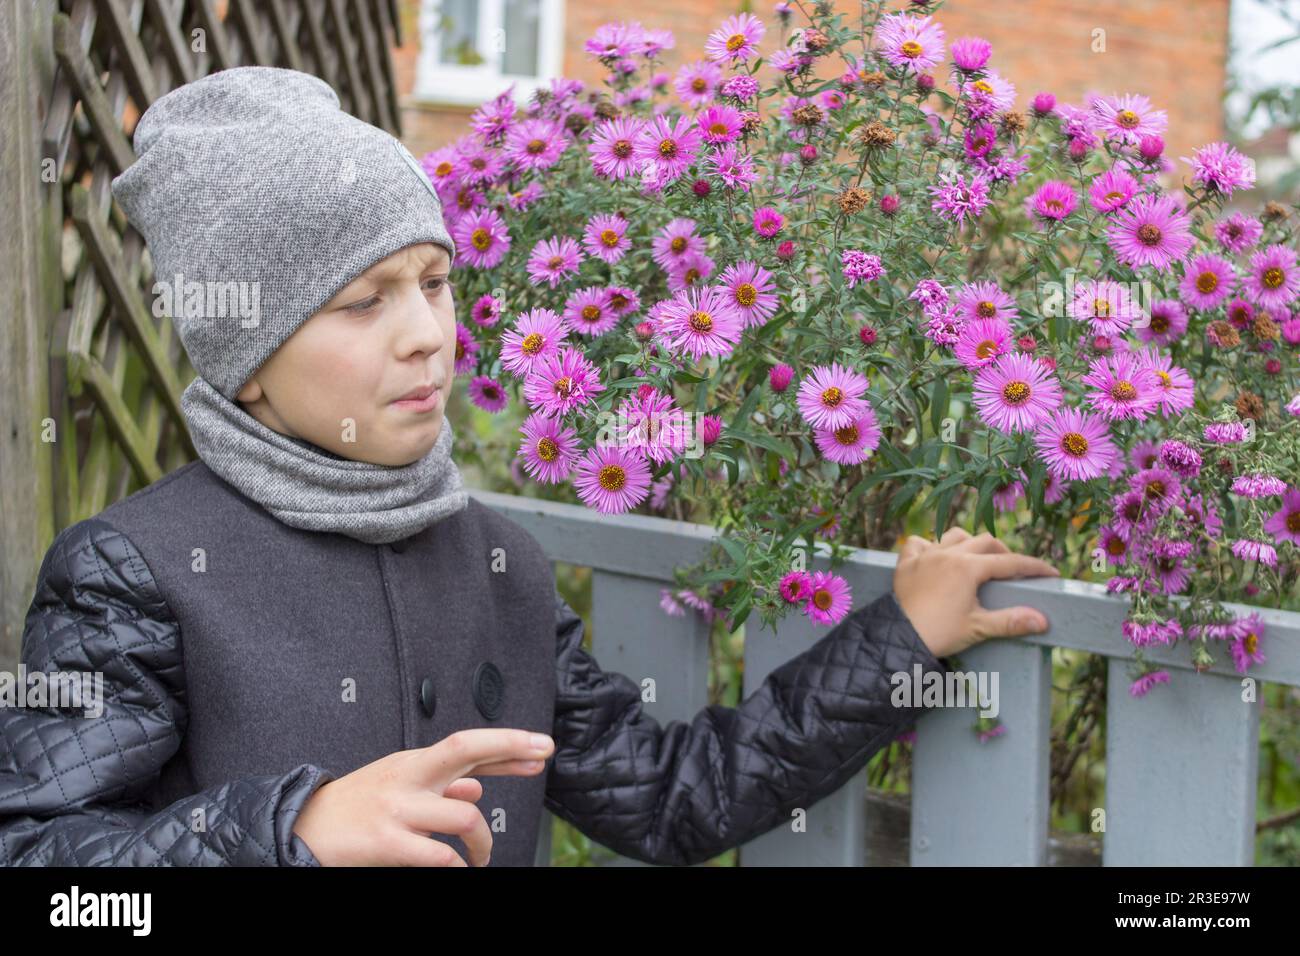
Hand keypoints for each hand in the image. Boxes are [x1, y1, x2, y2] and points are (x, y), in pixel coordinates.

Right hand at [292, 728, 554, 865]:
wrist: (302, 827)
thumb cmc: (356, 808)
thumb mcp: (399, 786)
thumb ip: (441, 786)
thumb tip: (478, 787)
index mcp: (414, 764)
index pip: (468, 746)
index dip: (508, 745)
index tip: (541, 747)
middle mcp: (409, 777)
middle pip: (465, 749)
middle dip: (509, 748)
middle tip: (540, 757)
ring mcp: (398, 808)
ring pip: (463, 814)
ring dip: (482, 842)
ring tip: (480, 857)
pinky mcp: (386, 841)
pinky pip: (438, 855)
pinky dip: (456, 865)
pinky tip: (460, 869)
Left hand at [892, 527, 1059, 658]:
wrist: (897, 637)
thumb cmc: (938, 633)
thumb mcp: (978, 628)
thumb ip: (1011, 621)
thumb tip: (1042, 620)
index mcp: (967, 568)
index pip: (1009, 563)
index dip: (1033, 567)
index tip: (1051, 572)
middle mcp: (947, 554)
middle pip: (985, 542)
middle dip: (1004, 552)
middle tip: (1013, 570)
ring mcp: (925, 556)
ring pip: (953, 536)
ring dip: (969, 543)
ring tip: (977, 559)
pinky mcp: (905, 563)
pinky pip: (918, 543)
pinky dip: (930, 546)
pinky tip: (935, 557)